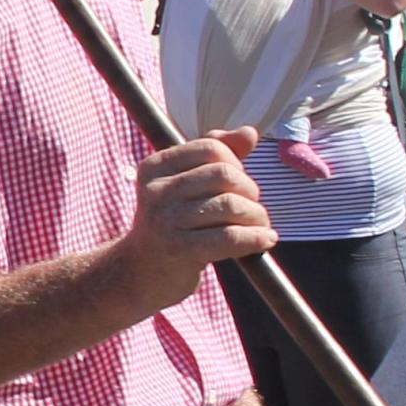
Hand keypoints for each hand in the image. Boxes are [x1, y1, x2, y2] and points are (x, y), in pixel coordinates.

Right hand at [119, 130, 271, 297]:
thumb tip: (250, 133)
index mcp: (155, 167)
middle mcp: (156, 190)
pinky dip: (255, 238)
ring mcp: (166, 220)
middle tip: (252, 208)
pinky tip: (266, 240)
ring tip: (260, 226)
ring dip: (256, 216)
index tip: (236, 185)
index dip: (235, 163)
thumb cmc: (171, 224)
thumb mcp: (185, 184)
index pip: (211, 147)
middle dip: (249, 191)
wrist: (140, 273)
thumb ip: (217, 154)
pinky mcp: (180, 250)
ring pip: (231, 205)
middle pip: (224, 174)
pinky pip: (230, 237)